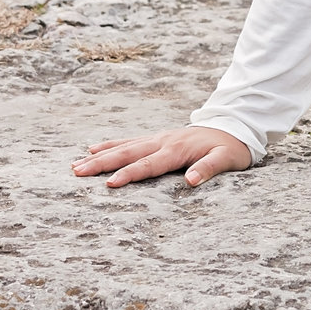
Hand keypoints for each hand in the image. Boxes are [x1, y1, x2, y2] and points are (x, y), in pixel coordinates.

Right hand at [73, 125, 250, 188]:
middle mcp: (163, 142)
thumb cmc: (231, 148)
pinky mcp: (157, 138)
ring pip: (123, 146)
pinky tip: (93, 149)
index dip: (129, 174)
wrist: (234, 126)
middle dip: (102, 164)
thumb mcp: (227, 159)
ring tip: (76, 165)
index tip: (109, 183)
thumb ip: (209, 168)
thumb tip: (191, 181)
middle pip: (127, 153)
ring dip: (100, 156)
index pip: (149, 165)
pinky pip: (129, 141)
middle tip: (77, 173)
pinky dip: (110, 144)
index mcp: (177, 150)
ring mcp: (158, 138)